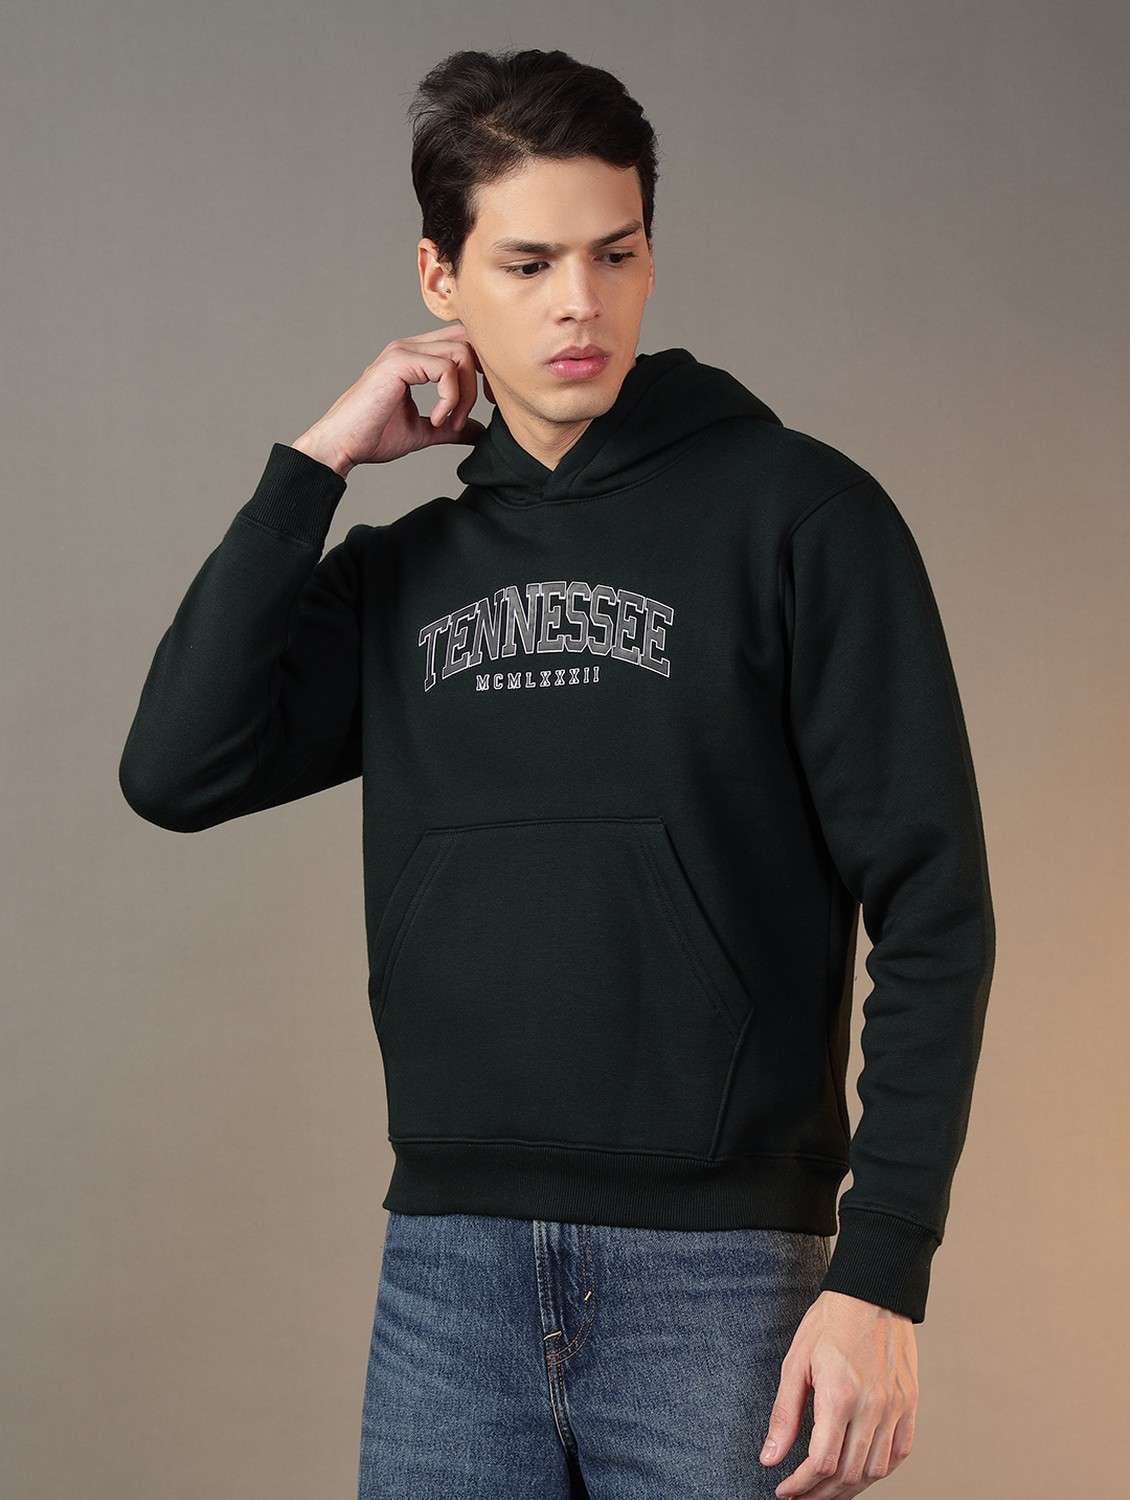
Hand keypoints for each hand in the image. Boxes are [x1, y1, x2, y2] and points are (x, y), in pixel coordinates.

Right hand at [290, 321, 491, 476]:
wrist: (340, 446)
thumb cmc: (372, 438)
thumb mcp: (424, 431)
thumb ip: (452, 427)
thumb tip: (479, 431)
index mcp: (414, 357)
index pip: (462, 343)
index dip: (480, 372)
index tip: (480, 408)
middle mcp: (409, 347)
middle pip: (467, 339)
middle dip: (481, 376)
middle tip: (475, 411)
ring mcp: (402, 351)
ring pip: (461, 353)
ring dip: (466, 394)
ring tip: (450, 424)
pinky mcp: (398, 363)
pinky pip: (445, 369)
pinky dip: (450, 399)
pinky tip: (438, 421)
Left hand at [758, 1291, 918, 1496]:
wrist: (872, 1293)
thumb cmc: (830, 1322)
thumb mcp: (796, 1362)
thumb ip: (784, 1414)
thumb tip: (769, 1457)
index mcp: (839, 1396)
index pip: (821, 1463)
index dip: (801, 1485)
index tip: (785, 1492)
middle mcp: (872, 1407)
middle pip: (848, 1474)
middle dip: (820, 1494)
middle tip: (801, 1496)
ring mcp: (896, 1408)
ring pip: (875, 1470)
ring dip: (849, 1488)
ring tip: (826, 1489)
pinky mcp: (910, 1404)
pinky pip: (899, 1453)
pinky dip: (879, 1470)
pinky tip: (859, 1470)